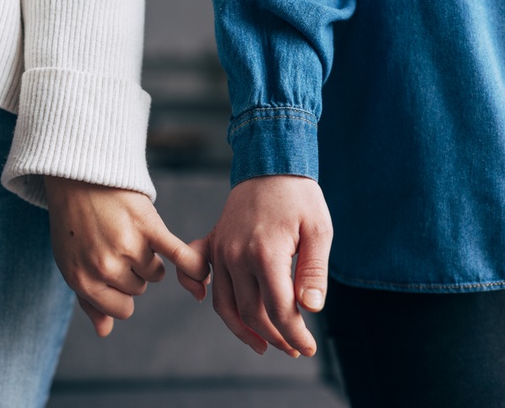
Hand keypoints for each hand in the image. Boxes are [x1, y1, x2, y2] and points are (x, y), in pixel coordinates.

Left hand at [44, 176, 209, 336]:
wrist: (79, 175)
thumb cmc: (74, 222)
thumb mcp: (71, 263)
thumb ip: (88, 300)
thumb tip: (105, 332)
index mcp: (83, 280)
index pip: (122, 309)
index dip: (122, 293)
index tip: (116, 274)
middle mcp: (105, 267)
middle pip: (140, 289)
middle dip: (133, 271)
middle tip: (116, 242)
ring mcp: (128, 247)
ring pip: (156, 272)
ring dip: (149, 257)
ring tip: (130, 233)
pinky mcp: (149, 227)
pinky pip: (179, 257)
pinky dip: (193, 266)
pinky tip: (201, 274)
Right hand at [182, 176, 331, 356]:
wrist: (270, 164)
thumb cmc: (299, 197)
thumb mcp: (319, 231)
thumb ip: (314, 272)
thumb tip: (310, 309)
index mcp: (265, 253)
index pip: (279, 310)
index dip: (295, 335)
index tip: (309, 348)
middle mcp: (236, 256)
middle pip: (251, 313)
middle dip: (275, 337)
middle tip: (295, 348)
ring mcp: (220, 250)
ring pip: (225, 304)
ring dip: (243, 330)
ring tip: (263, 345)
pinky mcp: (213, 243)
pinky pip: (195, 273)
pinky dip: (197, 291)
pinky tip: (210, 303)